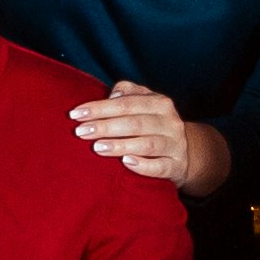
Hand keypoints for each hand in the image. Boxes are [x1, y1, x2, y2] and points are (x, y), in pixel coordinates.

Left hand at [71, 82, 233, 197]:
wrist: (183, 153)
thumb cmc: (153, 125)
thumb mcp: (145, 104)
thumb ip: (127, 92)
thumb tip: (112, 95)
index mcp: (160, 103)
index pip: (127, 103)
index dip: (100, 108)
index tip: (76, 114)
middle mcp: (170, 122)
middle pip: (136, 123)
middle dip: (105, 126)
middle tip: (80, 132)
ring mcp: (175, 145)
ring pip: (148, 144)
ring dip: (120, 145)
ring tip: (97, 148)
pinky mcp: (176, 166)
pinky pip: (160, 167)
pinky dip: (143, 165)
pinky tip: (126, 163)